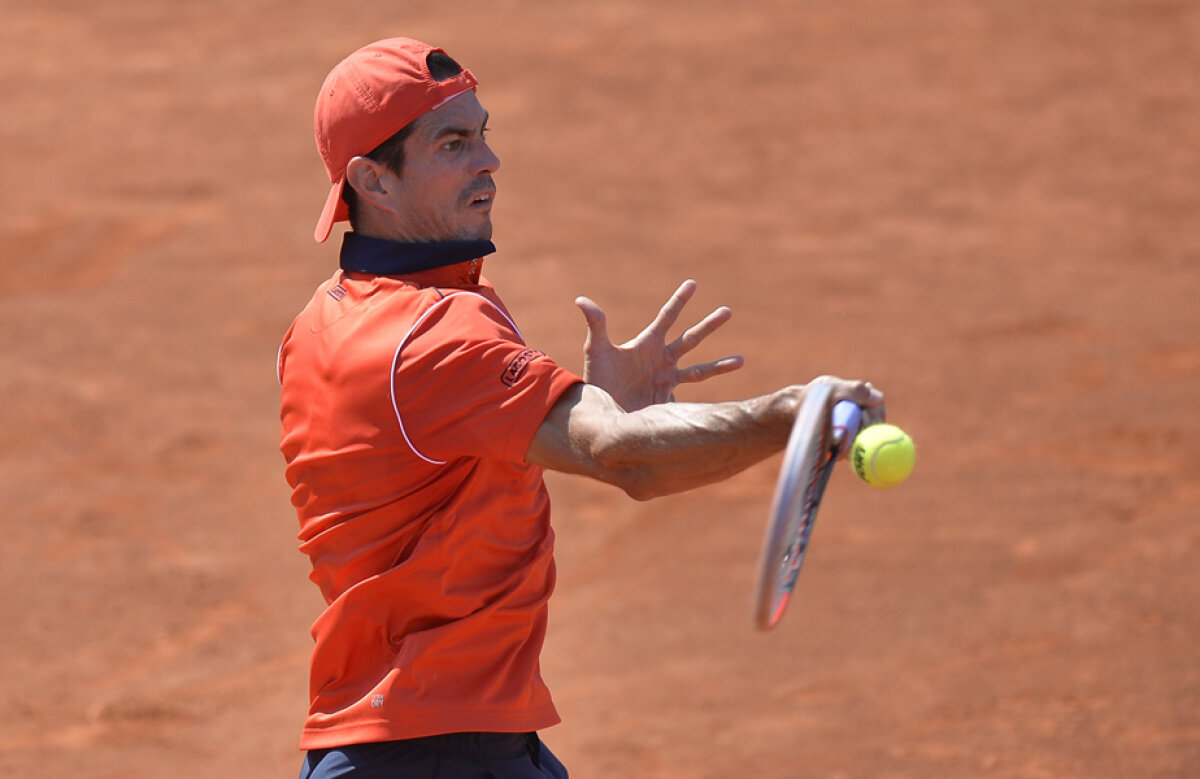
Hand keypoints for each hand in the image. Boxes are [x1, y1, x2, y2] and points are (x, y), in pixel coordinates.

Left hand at [575, 279, 743, 411]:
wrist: (599, 411)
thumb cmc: (596, 379)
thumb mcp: (597, 350)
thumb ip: (596, 325)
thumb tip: (581, 299)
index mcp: (647, 343)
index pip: (667, 317)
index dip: (680, 300)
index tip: (693, 283)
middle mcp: (661, 360)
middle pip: (690, 339)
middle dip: (708, 325)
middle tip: (728, 311)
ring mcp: (666, 380)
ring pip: (699, 370)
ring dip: (720, 365)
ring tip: (741, 359)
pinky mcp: (667, 400)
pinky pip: (691, 398)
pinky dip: (706, 398)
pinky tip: (722, 401)